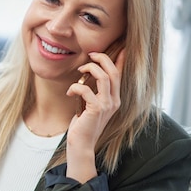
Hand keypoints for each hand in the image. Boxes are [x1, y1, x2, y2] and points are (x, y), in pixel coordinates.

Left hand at [65, 49, 125, 181]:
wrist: (81, 144)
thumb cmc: (83, 124)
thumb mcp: (90, 105)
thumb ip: (93, 92)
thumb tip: (88, 76)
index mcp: (115, 98)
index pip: (120, 74)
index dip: (120, 59)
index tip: (119, 47)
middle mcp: (114, 100)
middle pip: (113, 72)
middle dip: (102, 58)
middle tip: (90, 54)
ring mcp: (107, 105)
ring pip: (104, 77)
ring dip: (90, 69)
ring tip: (80, 71)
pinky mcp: (96, 109)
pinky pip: (86, 90)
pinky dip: (75, 87)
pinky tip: (69, 92)